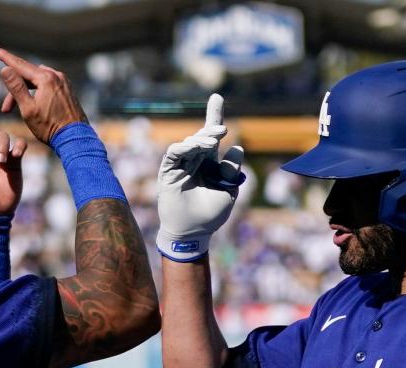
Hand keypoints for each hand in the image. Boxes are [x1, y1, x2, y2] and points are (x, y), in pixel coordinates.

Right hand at [0, 45, 86, 143]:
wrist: (75, 140)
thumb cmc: (50, 128)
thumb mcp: (28, 109)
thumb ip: (16, 88)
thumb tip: (5, 69)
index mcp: (46, 79)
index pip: (19, 64)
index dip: (4, 57)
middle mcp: (56, 76)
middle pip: (28, 75)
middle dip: (14, 89)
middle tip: (5, 109)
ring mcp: (63, 82)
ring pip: (37, 81)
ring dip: (25, 91)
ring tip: (18, 110)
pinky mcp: (67, 89)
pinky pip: (47, 85)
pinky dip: (37, 92)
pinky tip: (33, 104)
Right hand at [156, 94, 244, 261]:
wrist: (193, 233)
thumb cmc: (211, 215)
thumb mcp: (228, 190)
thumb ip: (232, 170)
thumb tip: (236, 147)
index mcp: (209, 162)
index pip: (212, 136)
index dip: (214, 116)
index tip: (217, 96)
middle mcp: (195, 160)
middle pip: (201, 135)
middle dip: (211, 126)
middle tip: (222, 128)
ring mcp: (181, 165)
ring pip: (189, 143)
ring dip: (200, 139)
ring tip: (213, 141)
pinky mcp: (168, 172)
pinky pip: (174, 153)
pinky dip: (183, 147)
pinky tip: (194, 147)